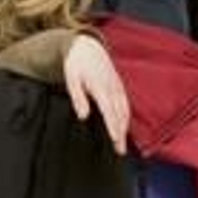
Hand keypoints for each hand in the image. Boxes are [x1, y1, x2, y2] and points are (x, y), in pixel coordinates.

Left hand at [64, 35, 128, 154]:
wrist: (87, 47)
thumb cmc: (76, 64)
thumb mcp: (71, 79)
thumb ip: (78, 98)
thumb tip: (83, 116)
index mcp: (100, 86)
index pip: (108, 110)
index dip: (113, 126)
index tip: (116, 139)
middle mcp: (111, 88)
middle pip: (119, 114)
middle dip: (121, 133)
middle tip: (120, 151)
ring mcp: (117, 87)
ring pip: (125, 110)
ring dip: (125, 128)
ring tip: (122, 145)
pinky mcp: (119, 87)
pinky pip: (125, 105)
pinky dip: (126, 118)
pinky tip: (124, 129)